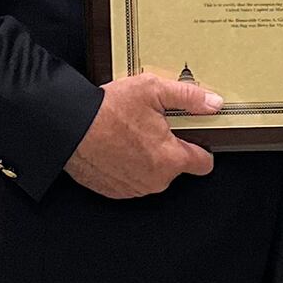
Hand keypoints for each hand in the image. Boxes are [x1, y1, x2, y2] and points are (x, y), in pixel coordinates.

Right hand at [64, 73, 222, 198]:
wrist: (69, 128)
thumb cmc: (109, 110)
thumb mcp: (154, 90)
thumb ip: (189, 97)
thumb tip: (213, 103)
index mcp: (171, 159)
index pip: (204, 164)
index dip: (202, 147)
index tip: (193, 136)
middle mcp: (156, 180)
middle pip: (176, 167)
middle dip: (169, 148)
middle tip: (153, 126)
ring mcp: (134, 189)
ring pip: (153, 174)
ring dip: (148, 158)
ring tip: (132, 134)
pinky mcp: (115, 191)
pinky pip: (132, 179)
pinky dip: (129, 166)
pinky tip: (118, 147)